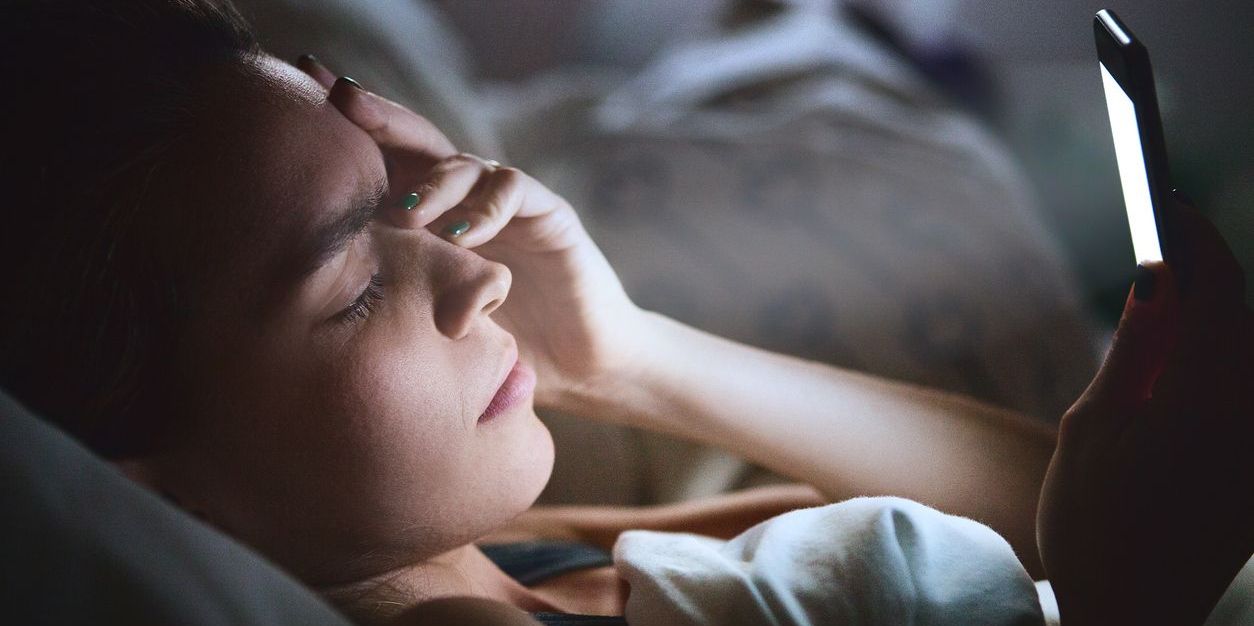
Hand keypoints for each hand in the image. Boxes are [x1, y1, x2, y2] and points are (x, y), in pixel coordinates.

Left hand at [295, 58, 648, 410]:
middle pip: (421, 141)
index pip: (388, 160)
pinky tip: (460, 235)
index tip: (304, 90)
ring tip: (405, 212)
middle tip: (342, 102)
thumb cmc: (500, 346)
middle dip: (380, 118)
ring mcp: (510, 203)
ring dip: (431, 183)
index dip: (351, 128)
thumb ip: (391, 295)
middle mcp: (469, 199)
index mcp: (435, 215)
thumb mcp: (431, 317)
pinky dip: (484, 209)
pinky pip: (513, 191)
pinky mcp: (551, 215)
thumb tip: (309, 294)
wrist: (582, 367)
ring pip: (464, 164)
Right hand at [1037, 197, 1253, 624]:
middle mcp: (1249, 419)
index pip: (1218, 291)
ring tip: (1164, 313)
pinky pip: (1246, 389)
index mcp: (1204, 404)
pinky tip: (1180, 369)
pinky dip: (1218, 361)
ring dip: (1212, 320)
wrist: (1130, 614)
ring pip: (1246, 352)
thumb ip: (1132, 351)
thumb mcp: (1092, 428)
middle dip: (1205, 275)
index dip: (1195, 239)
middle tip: (1160, 252)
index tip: (1167, 204)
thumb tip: (1157, 281)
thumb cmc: (1093, 525)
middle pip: (1241, 317)